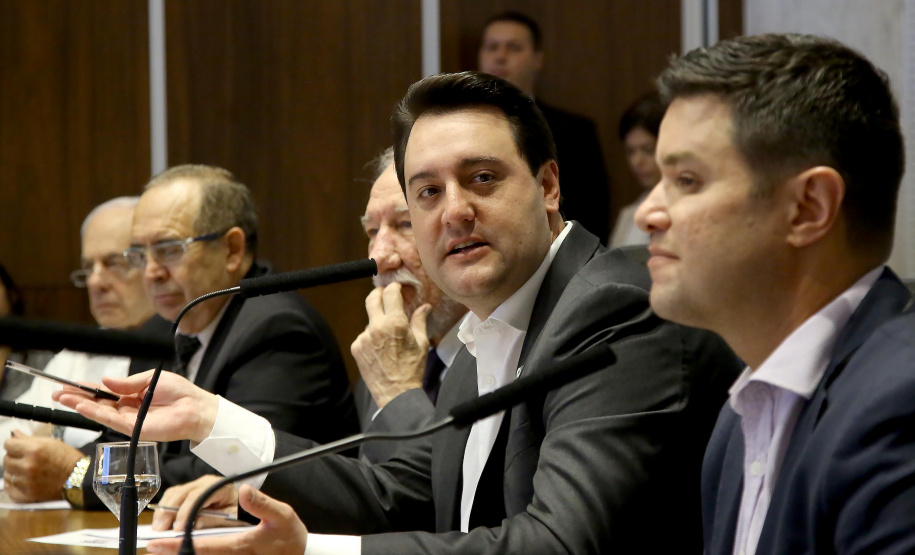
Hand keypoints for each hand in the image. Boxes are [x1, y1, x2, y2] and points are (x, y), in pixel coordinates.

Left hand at [3, 431, 83, 501]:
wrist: (79, 478)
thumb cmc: (67, 459)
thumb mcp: (51, 443)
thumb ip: (29, 439)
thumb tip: (14, 434)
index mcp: (34, 449)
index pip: (8, 445)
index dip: (14, 445)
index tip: (18, 447)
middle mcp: (28, 465)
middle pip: (6, 460)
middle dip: (14, 458)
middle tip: (25, 459)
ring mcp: (27, 481)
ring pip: (8, 474)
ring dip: (15, 472)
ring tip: (28, 471)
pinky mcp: (27, 493)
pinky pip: (10, 489)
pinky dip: (14, 485)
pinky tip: (23, 480)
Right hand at [51, 370, 218, 442]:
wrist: (196, 407)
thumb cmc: (179, 392)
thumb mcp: (151, 379)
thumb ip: (127, 382)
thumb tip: (105, 380)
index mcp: (132, 396)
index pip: (104, 393)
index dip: (87, 389)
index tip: (69, 385)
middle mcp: (127, 409)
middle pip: (97, 404)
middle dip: (76, 398)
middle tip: (57, 392)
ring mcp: (129, 420)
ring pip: (99, 413)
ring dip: (80, 405)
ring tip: (63, 397)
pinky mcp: (133, 428)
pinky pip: (110, 420)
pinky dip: (95, 413)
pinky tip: (82, 406)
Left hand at [146, 484, 306, 554]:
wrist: (300, 553)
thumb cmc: (290, 535)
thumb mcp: (282, 515)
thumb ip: (262, 504)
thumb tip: (244, 490)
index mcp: (241, 544)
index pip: (203, 545)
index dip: (179, 544)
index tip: (159, 542)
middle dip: (173, 551)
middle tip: (152, 547)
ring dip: (182, 553)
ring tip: (162, 549)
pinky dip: (197, 553)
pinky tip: (186, 549)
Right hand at [153, 475, 238, 530]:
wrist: (245, 504)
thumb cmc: (240, 510)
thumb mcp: (232, 516)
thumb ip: (215, 519)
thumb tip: (194, 524)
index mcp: (218, 486)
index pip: (197, 496)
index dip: (185, 512)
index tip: (178, 528)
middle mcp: (204, 483)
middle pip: (181, 493)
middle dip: (168, 512)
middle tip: (160, 530)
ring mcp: (195, 486)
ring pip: (173, 493)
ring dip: (163, 511)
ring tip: (158, 528)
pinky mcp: (188, 492)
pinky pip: (172, 497)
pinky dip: (164, 508)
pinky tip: (161, 521)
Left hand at [351, 283, 429, 407]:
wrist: (396, 393)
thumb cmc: (412, 369)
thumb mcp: (421, 343)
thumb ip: (420, 321)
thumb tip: (425, 306)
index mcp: (395, 323)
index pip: (390, 293)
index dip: (394, 287)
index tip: (396, 288)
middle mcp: (376, 327)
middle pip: (372, 298)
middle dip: (379, 293)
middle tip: (385, 295)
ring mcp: (363, 337)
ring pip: (369, 320)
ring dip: (377, 322)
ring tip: (389, 338)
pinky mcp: (356, 347)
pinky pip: (364, 335)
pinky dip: (371, 337)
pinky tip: (381, 350)